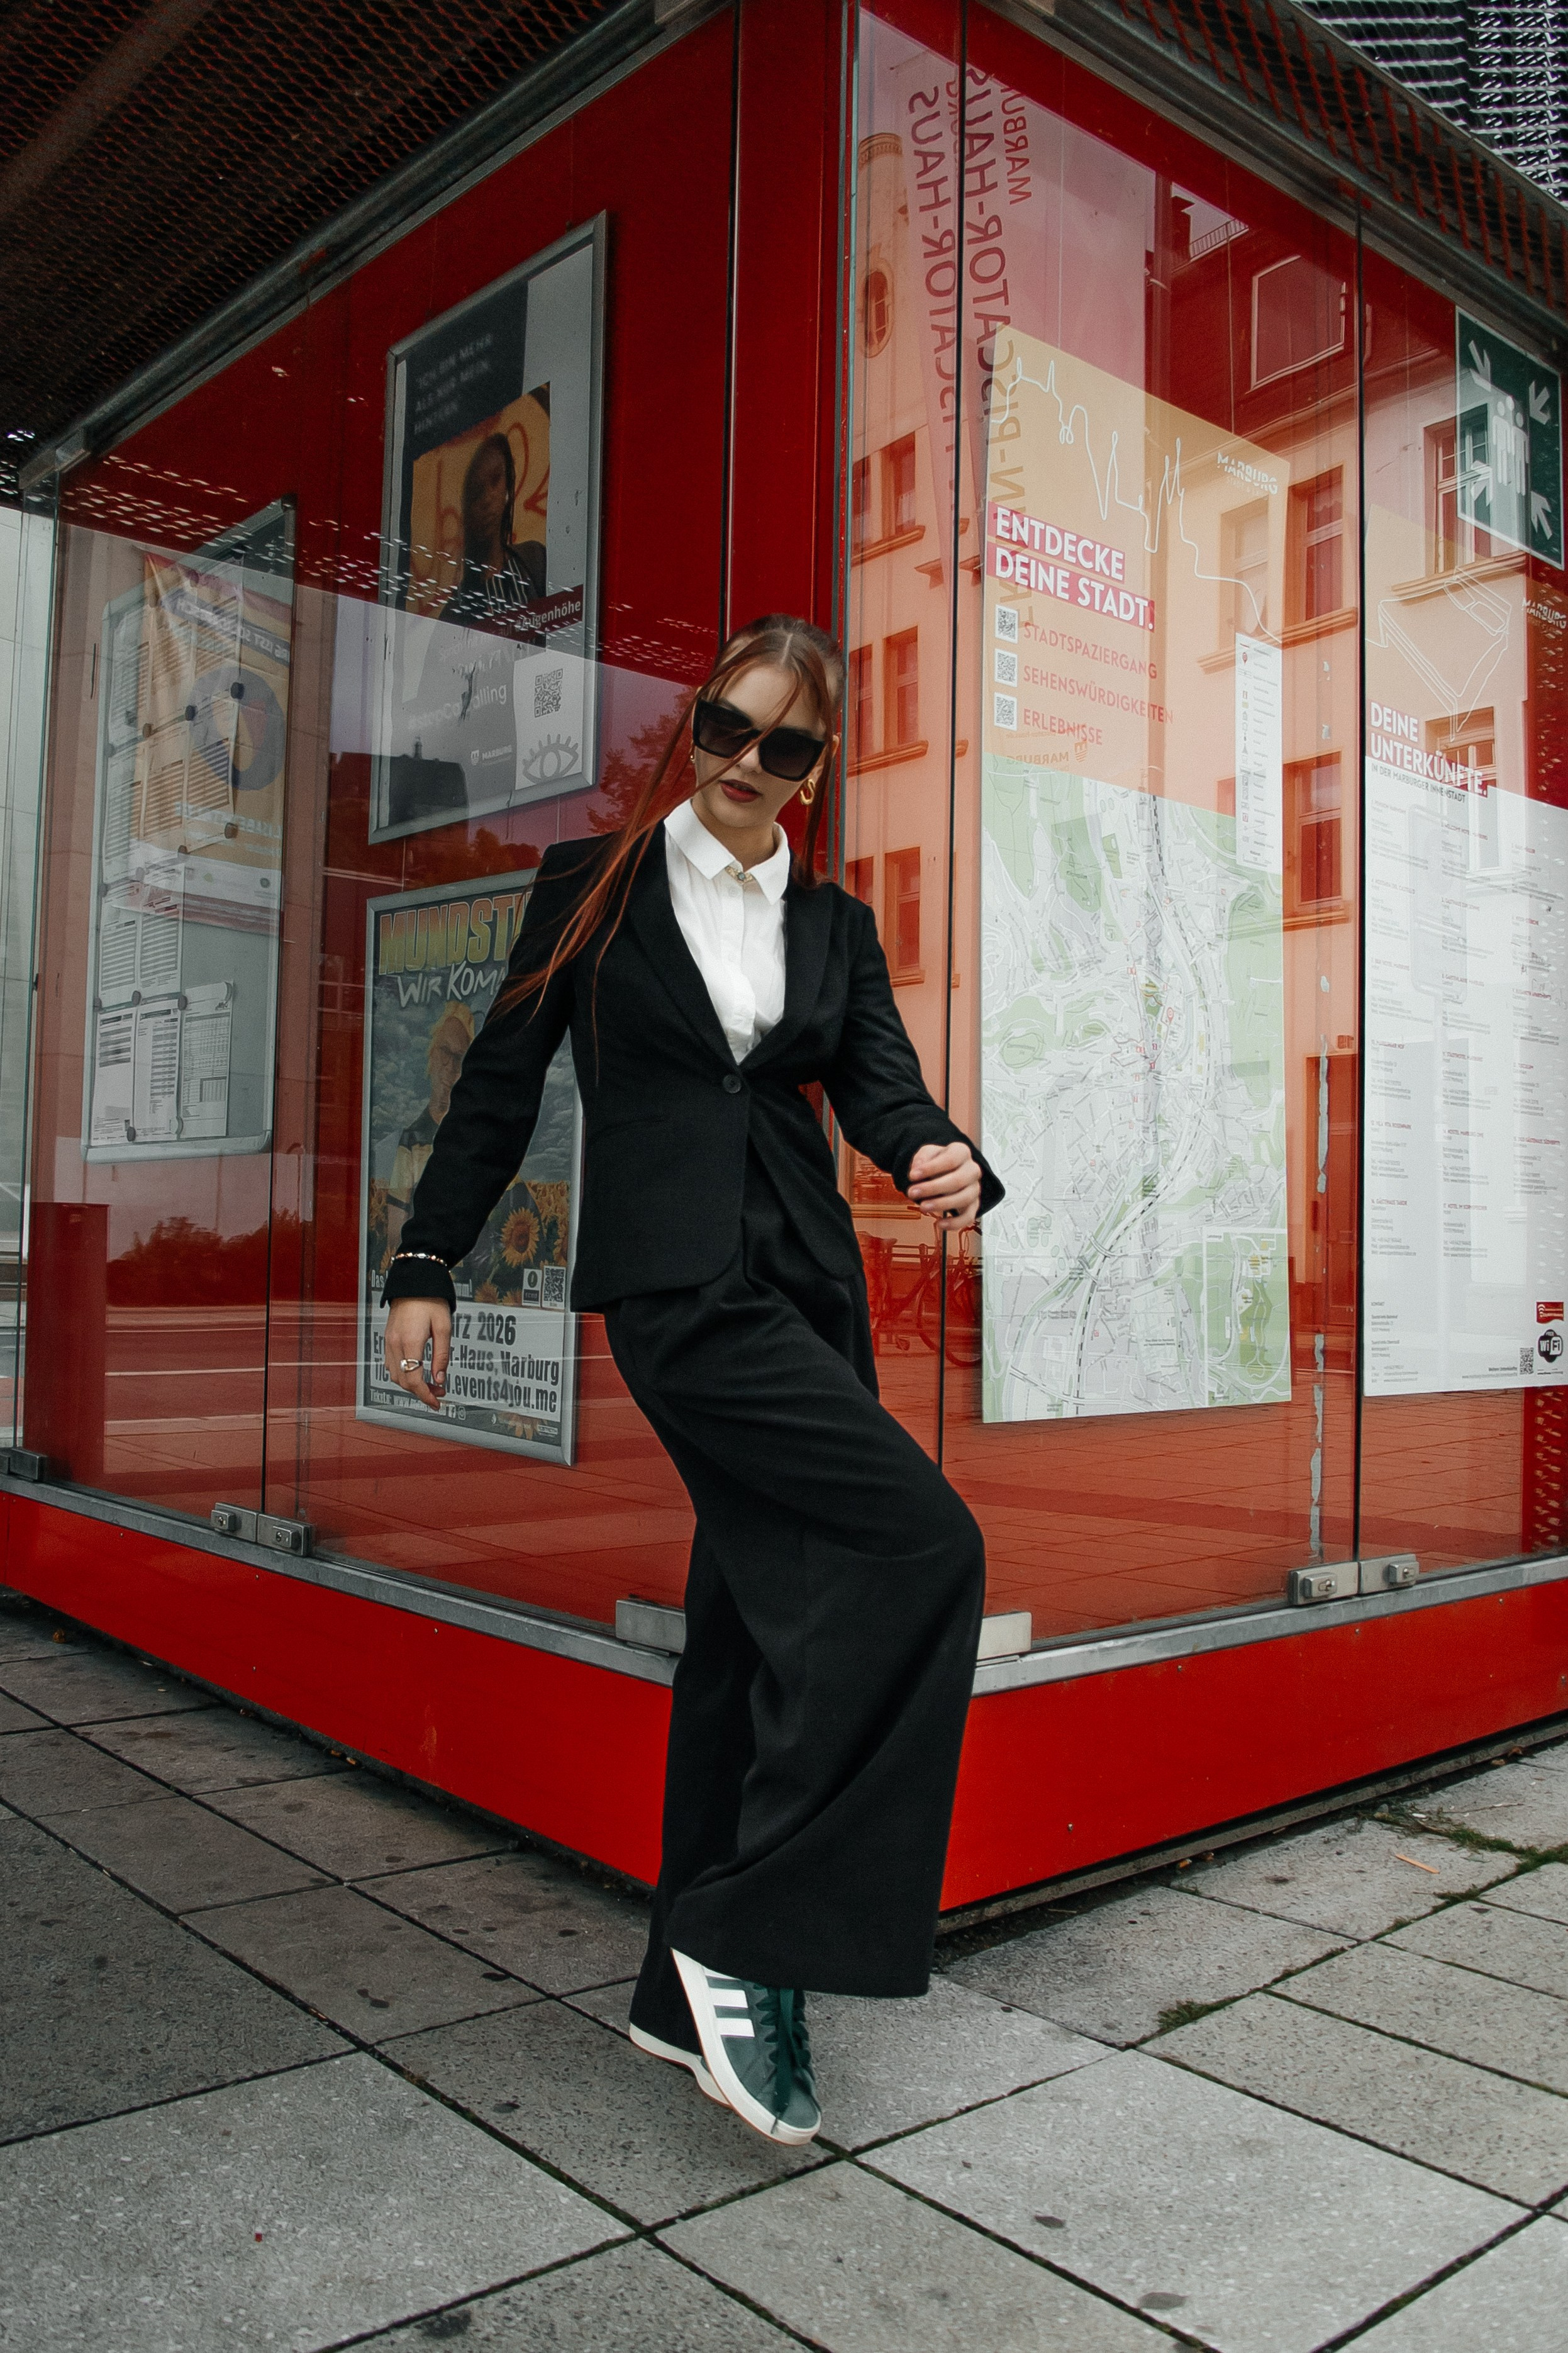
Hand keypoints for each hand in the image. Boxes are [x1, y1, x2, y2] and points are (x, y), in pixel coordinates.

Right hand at [383, 1297, 451, 1411]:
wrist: (414, 1282)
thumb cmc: (431, 1301)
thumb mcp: (444, 1328)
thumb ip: (442, 1356)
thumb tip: (440, 1379)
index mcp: (410, 1341)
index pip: (413, 1379)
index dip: (425, 1395)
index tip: (437, 1403)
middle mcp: (395, 1344)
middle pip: (403, 1381)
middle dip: (421, 1391)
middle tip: (439, 1391)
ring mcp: (388, 1341)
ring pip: (395, 1375)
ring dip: (411, 1384)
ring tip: (430, 1383)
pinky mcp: (387, 1339)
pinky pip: (391, 1364)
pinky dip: (403, 1373)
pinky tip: (417, 1371)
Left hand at [906, 1140, 982, 1231]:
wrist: (944, 1171)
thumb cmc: (937, 1162)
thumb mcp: (927, 1153)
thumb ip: (922, 1157)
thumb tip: (918, 1167)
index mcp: (962, 1153)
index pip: (951, 1160)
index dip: (931, 1168)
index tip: (913, 1175)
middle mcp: (972, 1170)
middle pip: (958, 1180)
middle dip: (933, 1188)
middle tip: (913, 1192)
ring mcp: (974, 1189)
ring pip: (964, 1198)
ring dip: (941, 1204)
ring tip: (923, 1207)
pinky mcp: (973, 1205)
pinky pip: (968, 1217)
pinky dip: (955, 1223)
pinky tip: (940, 1223)